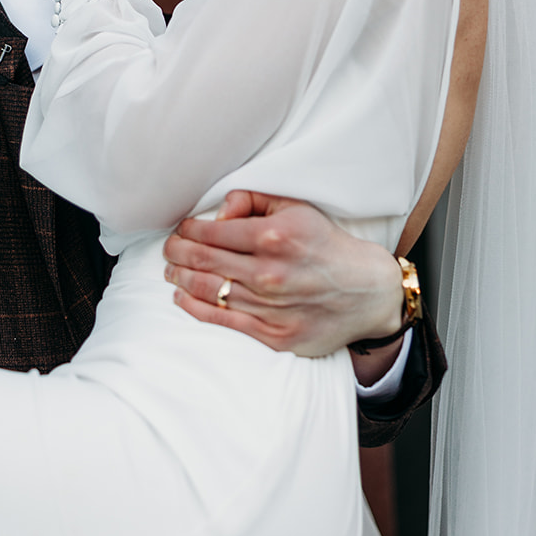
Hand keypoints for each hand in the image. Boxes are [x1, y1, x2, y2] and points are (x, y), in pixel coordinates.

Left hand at [163, 192, 405, 366]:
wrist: (367, 291)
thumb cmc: (326, 245)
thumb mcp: (296, 208)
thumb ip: (252, 200)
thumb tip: (217, 213)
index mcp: (274, 236)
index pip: (212, 232)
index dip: (187, 230)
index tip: (181, 229)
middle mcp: (269, 273)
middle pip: (203, 260)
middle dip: (177, 252)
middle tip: (169, 248)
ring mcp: (270, 307)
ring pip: (207, 290)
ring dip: (180, 277)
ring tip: (171, 269)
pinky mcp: (273, 335)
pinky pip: (222, 320)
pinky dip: (194, 306)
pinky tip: (181, 296)